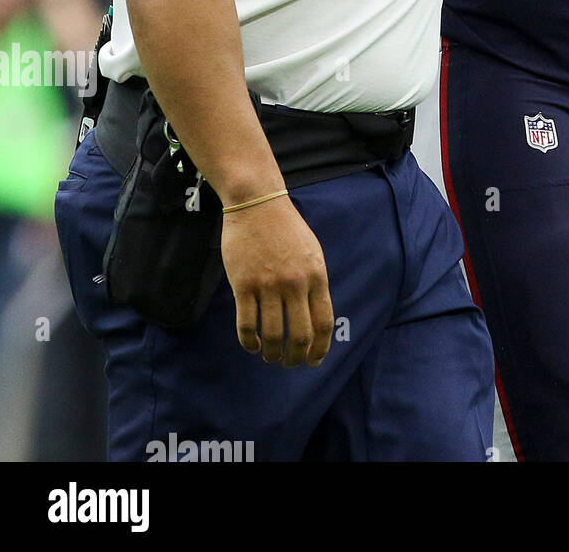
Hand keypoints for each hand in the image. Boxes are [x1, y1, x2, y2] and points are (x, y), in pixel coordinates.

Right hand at [220, 194, 333, 366]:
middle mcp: (295, 283)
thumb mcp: (312, 252)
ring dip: (272, 354)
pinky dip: (249, 342)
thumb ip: (314, 282)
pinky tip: (252, 345)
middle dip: (295, 358)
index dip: (320, 348)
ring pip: (273, 335)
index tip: (314, 361)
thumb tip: (316, 315)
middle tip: (289, 364)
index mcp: (317, 276)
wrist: (258, 204)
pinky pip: (246, 325)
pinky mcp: (243, 285)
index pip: (324, 322)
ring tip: (270, 357)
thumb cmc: (286, 228)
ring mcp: (269, 285)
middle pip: (300, 335)